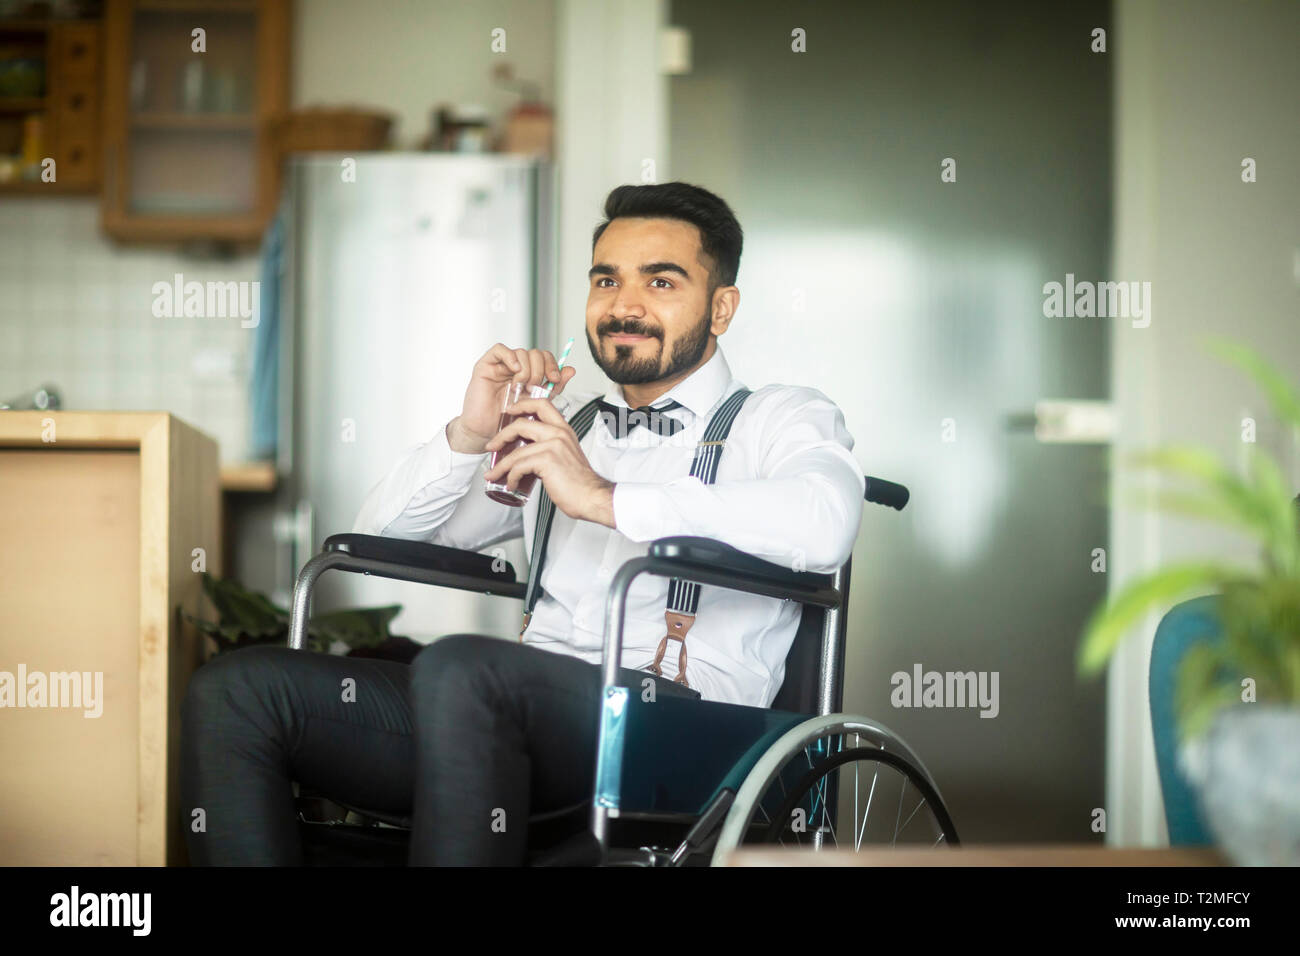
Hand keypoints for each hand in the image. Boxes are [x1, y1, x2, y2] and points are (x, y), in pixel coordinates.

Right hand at [449, 343, 577, 453]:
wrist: (487, 433)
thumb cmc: (509, 421)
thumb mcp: (538, 403)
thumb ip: (553, 387)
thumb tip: (570, 370)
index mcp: (529, 375)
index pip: (545, 358)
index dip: (552, 365)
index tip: (555, 380)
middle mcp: (516, 368)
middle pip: (535, 353)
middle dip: (540, 370)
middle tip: (535, 387)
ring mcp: (501, 366)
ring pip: (521, 352)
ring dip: (527, 369)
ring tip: (521, 386)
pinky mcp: (486, 366)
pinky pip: (499, 350)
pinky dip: (510, 356)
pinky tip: (515, 371)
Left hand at [483, 396, 615, 526]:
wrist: (590, 496)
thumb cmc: (579, 481)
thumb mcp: (566, 455)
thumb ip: (551, 447)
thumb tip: (529, 452)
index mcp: (563, 429)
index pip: (542, 404)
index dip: (522, 404)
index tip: (509, 411)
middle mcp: (558, 433)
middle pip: (521, 424)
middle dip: (501, 436)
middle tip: (492, 446)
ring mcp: (553, 446)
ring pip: (516, 451)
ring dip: (501, 465)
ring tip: (494, 473)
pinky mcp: (546, 461)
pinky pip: (519, 466)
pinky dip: (511, 477)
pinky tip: (511, 484)